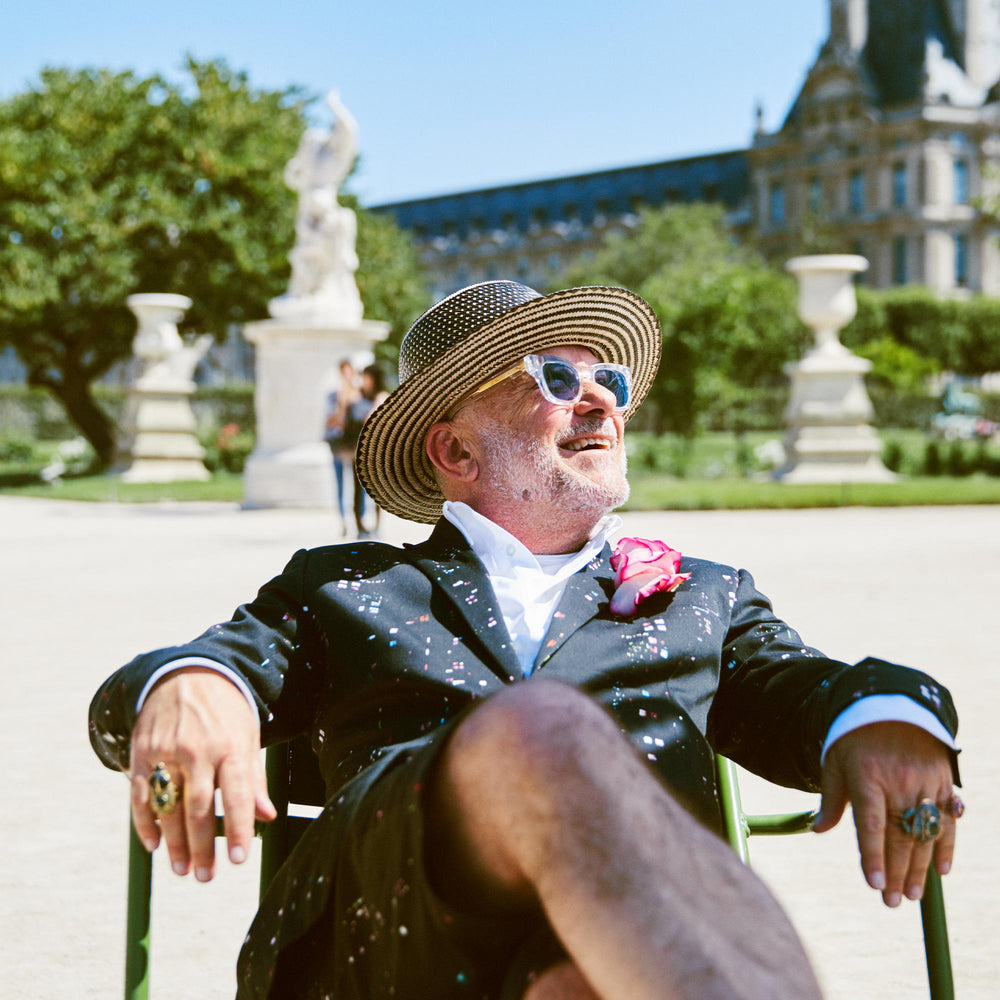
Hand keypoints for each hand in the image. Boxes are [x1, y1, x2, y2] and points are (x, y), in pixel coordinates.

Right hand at [128, 668, 275, 881]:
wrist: (189, 673)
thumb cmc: (226, 712)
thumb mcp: (248, 738)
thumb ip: (254, 779)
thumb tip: (267, 817)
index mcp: (231, 747)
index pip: (236, 796)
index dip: (237, 830)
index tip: (237, 861)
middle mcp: (199, 751)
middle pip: (199, 809)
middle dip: (202, 847)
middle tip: (205, 877)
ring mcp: (167, 752)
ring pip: (169, 807)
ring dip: (174, 844)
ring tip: (182, 870)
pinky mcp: (143, 752)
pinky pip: (141, 795)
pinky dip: (145, 823)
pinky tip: (154, 845)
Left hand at [815, 721, 956, 906]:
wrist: (890, 703)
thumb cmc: (854, 737)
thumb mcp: (835, 762)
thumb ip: (831, 799)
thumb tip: (818, 830)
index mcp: (867, 776)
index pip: (870, 824)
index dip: (872, 855)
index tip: (872, 883)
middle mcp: (898, 781)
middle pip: (899, 835)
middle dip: (894, 872)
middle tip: (891, 901)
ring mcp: (924, 781)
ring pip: (924, 833)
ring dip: (919, 867)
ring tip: (911, 895)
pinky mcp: (943, 780)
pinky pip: (947, 819)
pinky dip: (946, 845)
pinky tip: (941, 869)